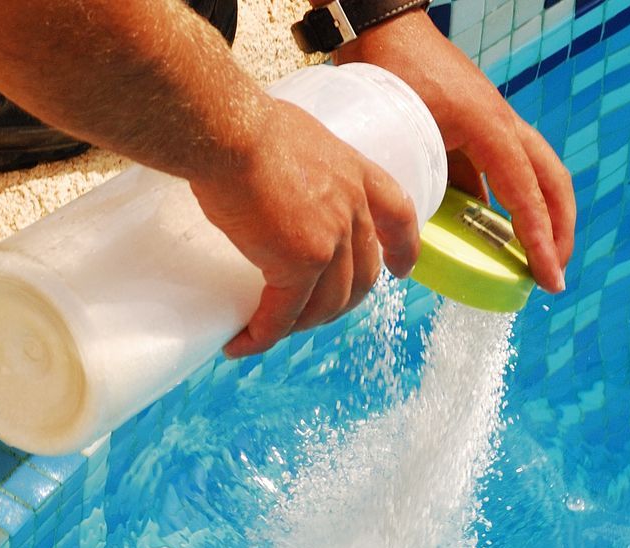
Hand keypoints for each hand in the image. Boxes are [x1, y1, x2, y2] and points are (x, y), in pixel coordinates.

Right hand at [192, 98, 421, 357]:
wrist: (227, 131)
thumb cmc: (242, 124)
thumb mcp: (293, 136)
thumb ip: (301, 165)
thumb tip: (275, 178)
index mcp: (355, 173)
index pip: (398, 215)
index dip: (402, 248)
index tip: (401, 271)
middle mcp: (353, 209)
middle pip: (362, 276)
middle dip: (339, 304)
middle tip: (308, 315)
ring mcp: (331, 239)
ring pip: (327, 304)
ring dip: (300, 325)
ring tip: (269, 329)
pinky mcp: (299, 262)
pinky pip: (284, 314)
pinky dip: (264, 334)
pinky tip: (243, 343)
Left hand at [338, 11, 574, 292]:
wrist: (384, 27)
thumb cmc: (391, 72)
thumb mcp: (402, 131)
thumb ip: (411, 181)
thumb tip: (409, 239)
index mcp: (490, 127)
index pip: (527, 193)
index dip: (539, 240)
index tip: (548, 278)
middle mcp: (504, 124)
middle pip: (553, 182)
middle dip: (560, 231)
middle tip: (553, 274)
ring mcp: (496, 124)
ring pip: (538, 175)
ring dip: (544, 217)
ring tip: (536, 259)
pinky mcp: (482, 128)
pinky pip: (508, 170)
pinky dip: (512, 202)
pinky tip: (496, 233)